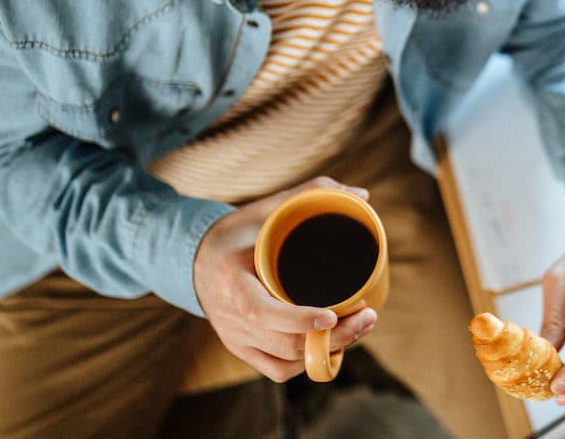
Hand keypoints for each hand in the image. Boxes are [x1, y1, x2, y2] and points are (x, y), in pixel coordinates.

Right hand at [193, 177, 375, 381]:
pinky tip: (332, 345)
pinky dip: (307, 363)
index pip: (262, 313)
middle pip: (285, 344)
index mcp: (232, 283)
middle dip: (333, 338)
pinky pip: (278, 369)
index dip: (299, 320)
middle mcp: (231, 318)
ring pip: (286, 362)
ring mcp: (237, 338)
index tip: (332, 315)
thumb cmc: (236, 234)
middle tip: (368, 317)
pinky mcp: (244, 349)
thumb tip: (362, 194)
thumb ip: (310, 194)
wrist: (197, 261)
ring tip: (359, 328)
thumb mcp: (265, 209)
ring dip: (326, 352)